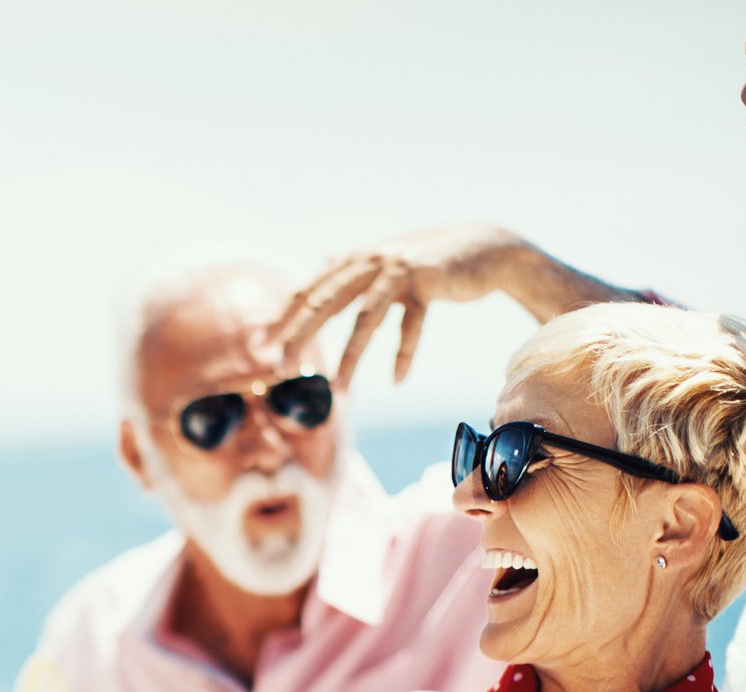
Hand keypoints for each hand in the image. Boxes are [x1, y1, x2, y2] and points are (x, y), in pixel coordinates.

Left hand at [273, 224, 530, 387]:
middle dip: (300, 335)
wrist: (486, 247)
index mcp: (357, 259)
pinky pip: (412, 324)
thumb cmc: (433, 259)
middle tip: (279, 365)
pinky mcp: (429, 282)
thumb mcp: (389, 259)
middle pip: (327, 302)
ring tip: (338, 390)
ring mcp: (400, 269)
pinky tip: (398, 380)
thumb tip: (326, 257)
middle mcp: (373, 261)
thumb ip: (356, 264)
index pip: (311, 290)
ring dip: (350, 356)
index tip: (259, 342)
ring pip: (366, 318)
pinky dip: (404, 353)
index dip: (284, 315)